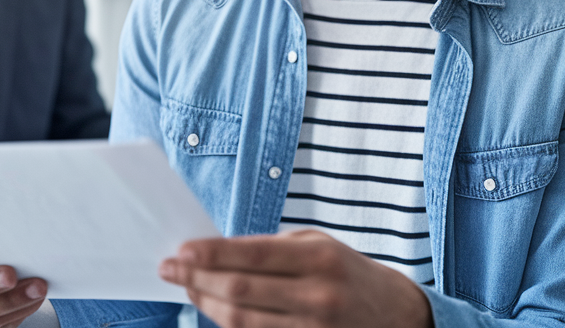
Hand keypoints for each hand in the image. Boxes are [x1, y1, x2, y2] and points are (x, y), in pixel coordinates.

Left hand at [159, 230, 432, 327]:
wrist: (395, 315)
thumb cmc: (345, 271)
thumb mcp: (316, 244)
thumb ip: (270, 249)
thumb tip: (214, 253)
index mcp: (319, 258)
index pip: (252, 256)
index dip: (210, 254)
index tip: (180, 250)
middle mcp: (317, 296)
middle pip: (239, 291)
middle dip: (196, 279)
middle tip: (168, 268)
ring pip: (241, 321)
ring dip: (206, 304)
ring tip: (187, 288)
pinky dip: (229, 324)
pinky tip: (214, 309)